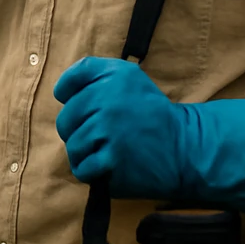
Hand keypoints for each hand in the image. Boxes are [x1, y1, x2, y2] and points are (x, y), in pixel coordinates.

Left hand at [52, 57, 244, 212]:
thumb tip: (59, 90)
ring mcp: (109, 133)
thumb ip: (91, 72)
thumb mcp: (127, 77)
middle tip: (103, 135)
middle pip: (65, 121)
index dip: (70, 99)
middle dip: (78, 131)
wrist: (186, 149)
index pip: (65, 87)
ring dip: (86, 153)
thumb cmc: (151, 114)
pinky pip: (82, 169)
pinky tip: (109, 166)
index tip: (89, 109)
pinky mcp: (112, 161)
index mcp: (113, 77)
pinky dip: (92, 172)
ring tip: (108, 151)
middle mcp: (108, 101)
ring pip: (72, 147)